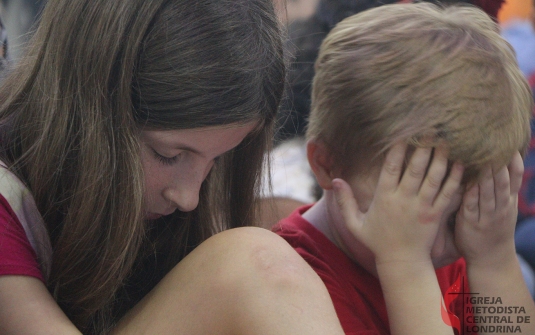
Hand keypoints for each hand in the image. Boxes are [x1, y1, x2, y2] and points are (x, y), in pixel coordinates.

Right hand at [333, 142, 463, 264]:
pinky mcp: (436, 215)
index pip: (390, 168)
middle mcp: (404, 200)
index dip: (397, 149)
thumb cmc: (377, 241)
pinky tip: (460, 163)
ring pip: (433, 178)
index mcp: (384, 198)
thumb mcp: (355, 224)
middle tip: (430, 128)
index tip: (402, 133)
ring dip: (440, 158)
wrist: (402, 263)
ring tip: (446, 140)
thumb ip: (344, 201)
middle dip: (422, 147)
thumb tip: (336, 180)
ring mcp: (422, 207)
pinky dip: (455, 178)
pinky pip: (447, 193)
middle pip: (415, 168)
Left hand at [455, 152, 522, 266]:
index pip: (515, 178)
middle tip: (494, 145)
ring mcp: (487, 215)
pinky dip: (471, 194)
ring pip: (488, 193)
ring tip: (482, 159)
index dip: (514, 162)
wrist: (491, 259)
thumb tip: (503, 161)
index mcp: (509, 200)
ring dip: (486, 176)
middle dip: (499, 164)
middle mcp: (501, 206)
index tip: (511, 145)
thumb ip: (504, 187)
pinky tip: (468, 183)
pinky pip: (472, 206)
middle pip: (502, 182)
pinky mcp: (471, 222)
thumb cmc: (495, 228)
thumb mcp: (506, 207)